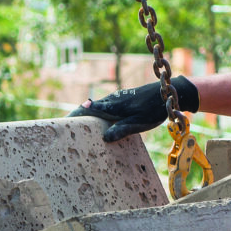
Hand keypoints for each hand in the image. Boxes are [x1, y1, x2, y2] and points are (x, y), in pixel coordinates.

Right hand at [76, 76, 197, 141]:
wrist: (168, 92)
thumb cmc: (154, 110)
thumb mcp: (138, 123)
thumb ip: (121, 129)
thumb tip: (104, 138)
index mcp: (113, 106)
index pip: (87, 110)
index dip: (74, 116)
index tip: (62, 123)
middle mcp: (112, 99)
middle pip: (89, 107)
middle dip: (77, 116)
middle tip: (65, 127)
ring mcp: (117, 98)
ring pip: (97, 106)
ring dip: (87, 114)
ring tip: (78, 125)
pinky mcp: (123, 99)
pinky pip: (105, 106)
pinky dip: (97, 112)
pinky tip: (99, 119)